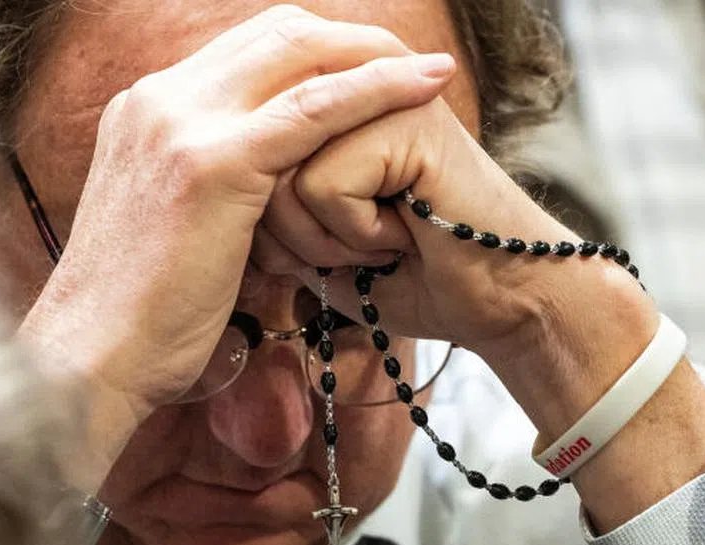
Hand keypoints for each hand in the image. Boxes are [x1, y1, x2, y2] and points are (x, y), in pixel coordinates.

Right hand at [23, 6, 456, 425]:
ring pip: (298, 54)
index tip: (362, 75)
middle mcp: (157, 100)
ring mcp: (179, 123)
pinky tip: (425, 88)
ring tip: (429, 72)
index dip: (310, 55)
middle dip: (348, 41)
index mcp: (144, 113)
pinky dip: (376, 90)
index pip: (243, 53)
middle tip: (407, 63)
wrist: (91, 358)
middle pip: (274, 33)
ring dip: (372, 55)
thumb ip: (209, 193)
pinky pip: (314, 108)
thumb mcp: (168, 231)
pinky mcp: (213, 163)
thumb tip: (265, 197)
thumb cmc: (137, 319)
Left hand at [259, 93, 704, 530]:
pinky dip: (354, 234)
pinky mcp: (402, 116)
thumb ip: (259, 204)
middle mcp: (344, 85)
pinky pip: (322, 186)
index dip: (258, 218)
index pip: (235, 147)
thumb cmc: (403, 275)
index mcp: (320, 104)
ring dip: (320, 239)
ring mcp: (376, 93)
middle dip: (286, 233)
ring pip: (277, 176)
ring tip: (378, 240)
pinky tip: (401, 235)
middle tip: (350, 248)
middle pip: (248, 163)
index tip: (319, 248)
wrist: (495, 300)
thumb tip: (209, 186)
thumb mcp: (309, 239)